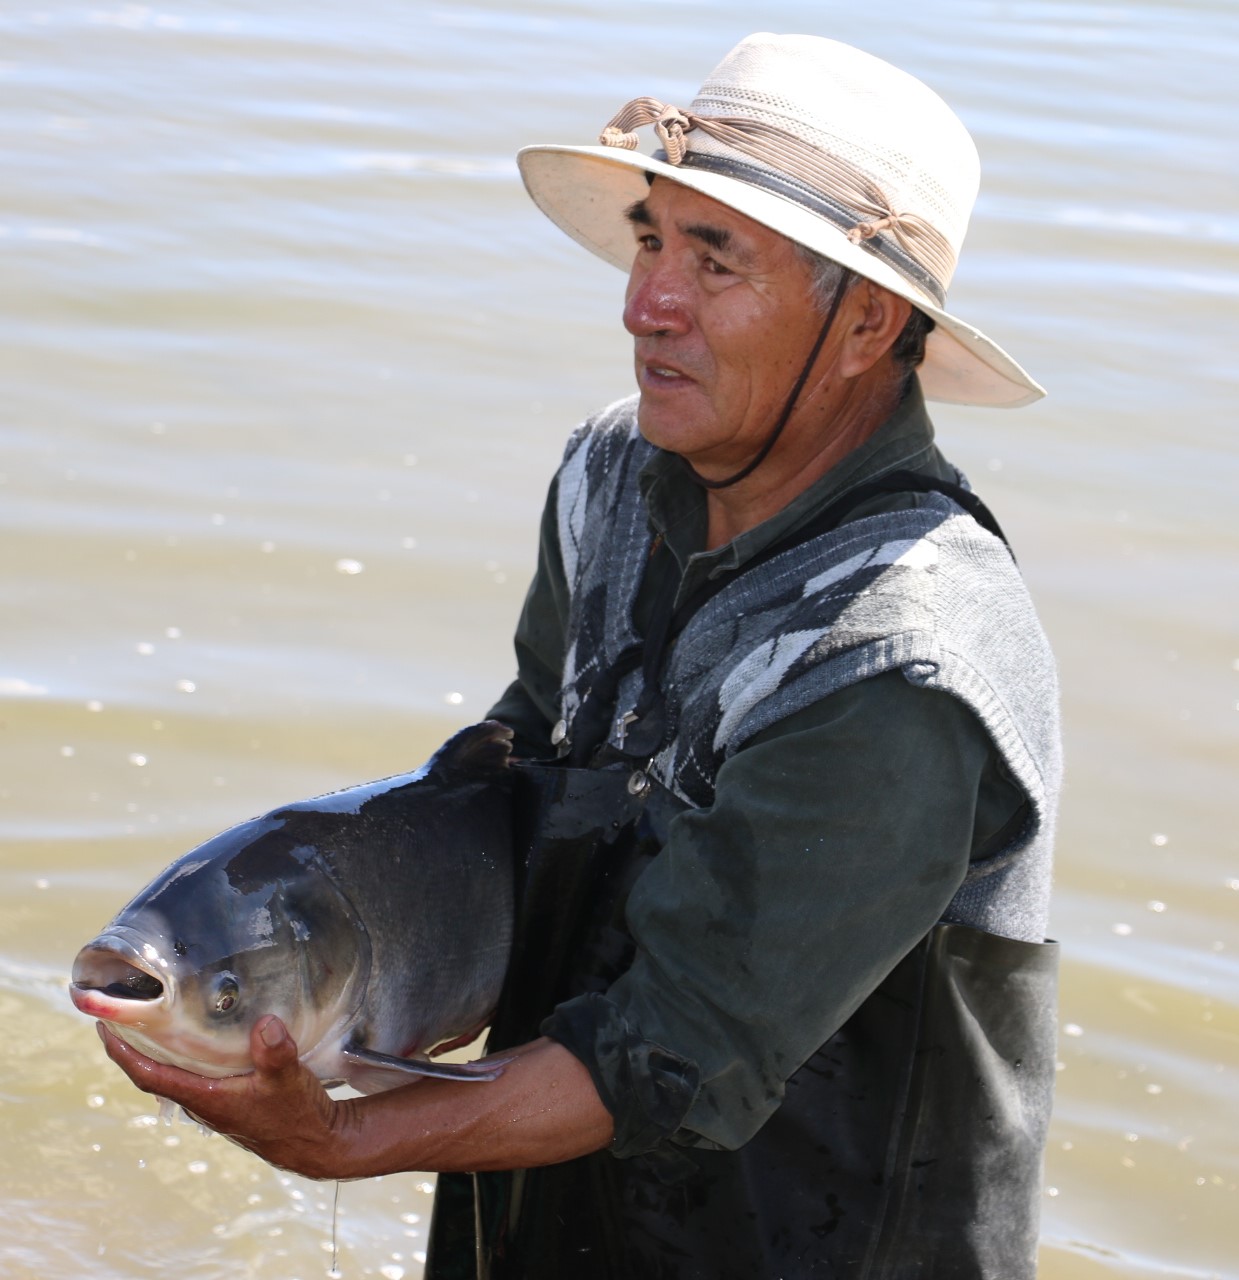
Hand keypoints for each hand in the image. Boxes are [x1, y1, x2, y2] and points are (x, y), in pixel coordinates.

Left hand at [98, 1015, 356, 1179]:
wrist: (316, 1142)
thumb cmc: (297, 1116)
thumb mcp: (289, 1080)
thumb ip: (275, 1053)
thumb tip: (265, 1022)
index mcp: (205, 1098)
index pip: (149, 1076)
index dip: (123, 1053)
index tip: (104, 1027)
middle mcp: (202, 1101)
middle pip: (154, 1072)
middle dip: (133, 1044)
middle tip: (120, 1010)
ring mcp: (215, 1100)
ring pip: (174, 1072)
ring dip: (158, 1048)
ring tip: (150, 1015)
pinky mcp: (230, 1096)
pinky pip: (195, 1072)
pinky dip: (185, 1052)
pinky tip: (196, 1033)